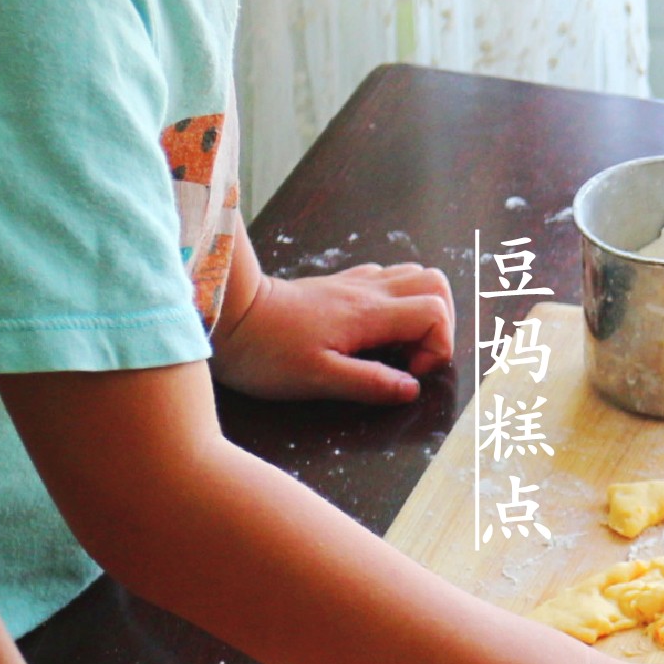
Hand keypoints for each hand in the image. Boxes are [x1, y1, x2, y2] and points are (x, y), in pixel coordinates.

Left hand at [210, 263, 455, 403]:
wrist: (224, 315)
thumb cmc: (265, 351)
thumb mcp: (318, 378)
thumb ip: (370, 383)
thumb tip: (412, 388)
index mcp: (368, 314)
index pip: (434, 313)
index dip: (437, 347)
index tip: (409, 372)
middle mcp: (366, 291)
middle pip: (434, 284)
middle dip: (439, 323)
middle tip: (413, 356)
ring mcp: (351, 283)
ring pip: (412, 275)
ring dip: (418, 310)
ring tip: (395, 345)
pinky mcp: (335, 285)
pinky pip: (383, 278)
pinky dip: (394, 302)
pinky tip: (372, 330)